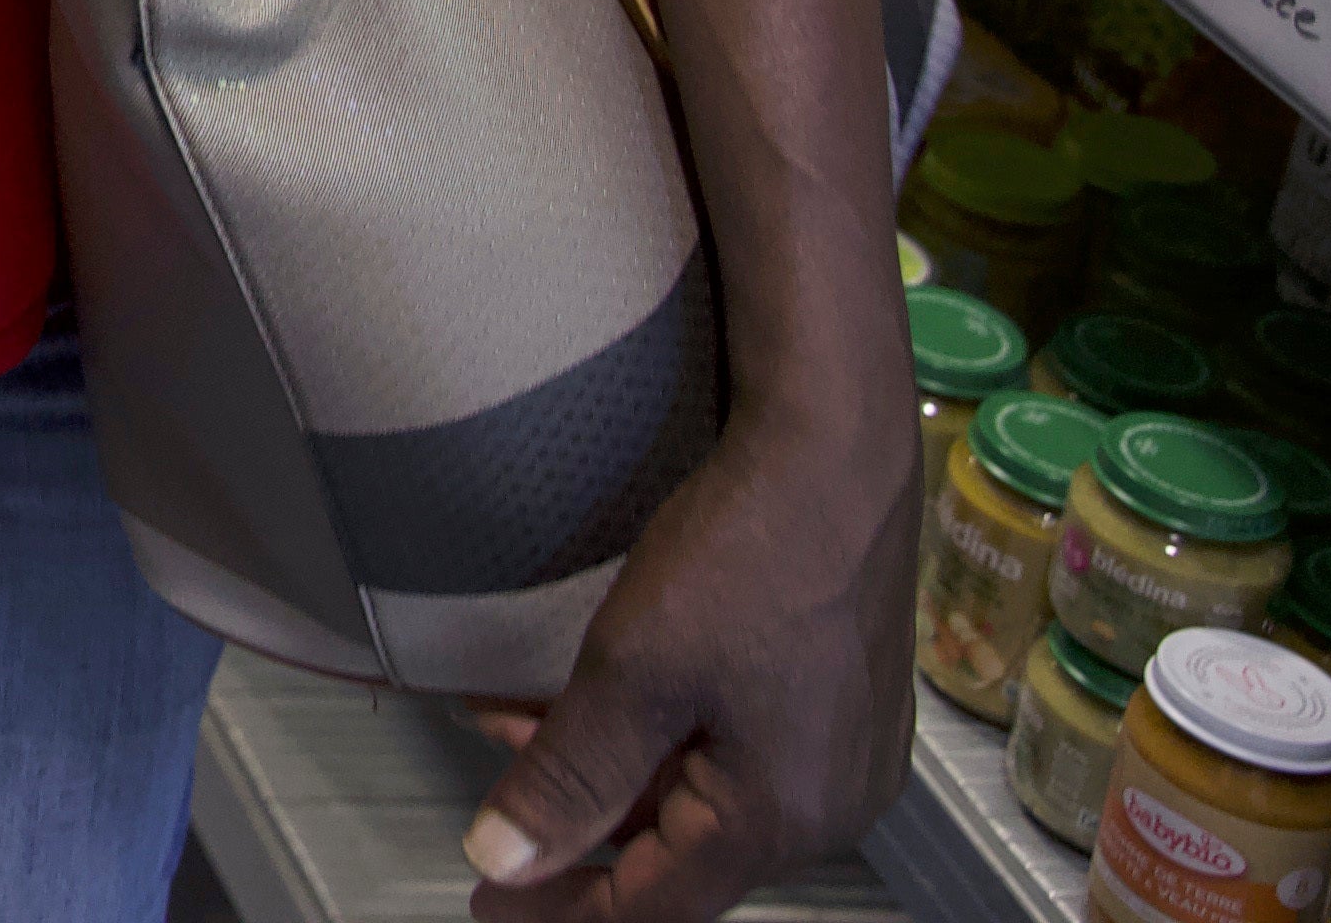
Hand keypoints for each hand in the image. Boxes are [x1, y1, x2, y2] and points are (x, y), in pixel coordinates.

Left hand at [460, 419, 914, 920]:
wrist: (834, 453)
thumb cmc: (743, 557)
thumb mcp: (633, 672)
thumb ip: (570, 777)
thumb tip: (504, 861)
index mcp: (782, 820)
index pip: (658, 906)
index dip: (565, 909)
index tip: (487, 902)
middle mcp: (828, 808)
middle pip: (683, 854)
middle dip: (580, 824)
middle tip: (495, 797)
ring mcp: (843, 756)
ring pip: (704, 799)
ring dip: (613, 774)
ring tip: (523, 727)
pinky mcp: (841, 705)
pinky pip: (736, 755)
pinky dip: (660, 742)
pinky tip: (605, 704)